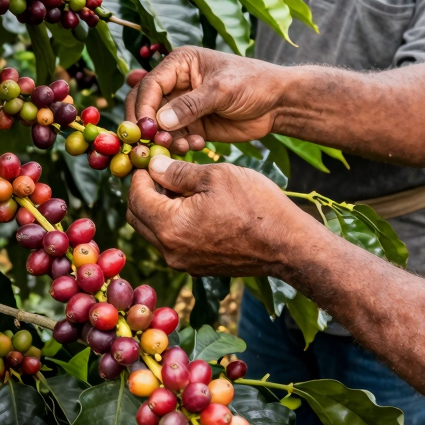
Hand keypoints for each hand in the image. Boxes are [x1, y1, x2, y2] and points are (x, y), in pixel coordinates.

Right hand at [125, 46, 290, 144]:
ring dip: (166, 140)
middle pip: (146, 106)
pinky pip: (175, 138)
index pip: (149, 85)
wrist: (277, 103)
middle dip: (149, 127)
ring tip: (184, 146)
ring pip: (158, 126)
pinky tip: (198, 145)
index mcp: (180, 63)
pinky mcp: (192, 125)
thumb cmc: (253, 83)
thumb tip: (159, 121)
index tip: (144, 130)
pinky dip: (180, 145)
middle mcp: (176, 83)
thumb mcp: (222, 90)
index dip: (143, 108)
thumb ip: (190, 105)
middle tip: (154, 145)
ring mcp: (183, 106)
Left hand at [127, 155, 324, 276]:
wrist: (288, 245)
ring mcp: (183, 263)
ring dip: (157, 206)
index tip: (150, 157)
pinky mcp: (197, 267)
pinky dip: (172, 221)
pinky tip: (192, 204)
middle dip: (143, 191)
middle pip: (138, 217)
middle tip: (158, 169)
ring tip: (177, 184)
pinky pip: (173, 242)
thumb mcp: (217, 176)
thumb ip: (178, 172)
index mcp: (170, 227)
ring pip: (154, 231)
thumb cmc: (256, 205)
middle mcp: (170, 251)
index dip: (139, 173)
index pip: (136, 197)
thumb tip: (153, 166)